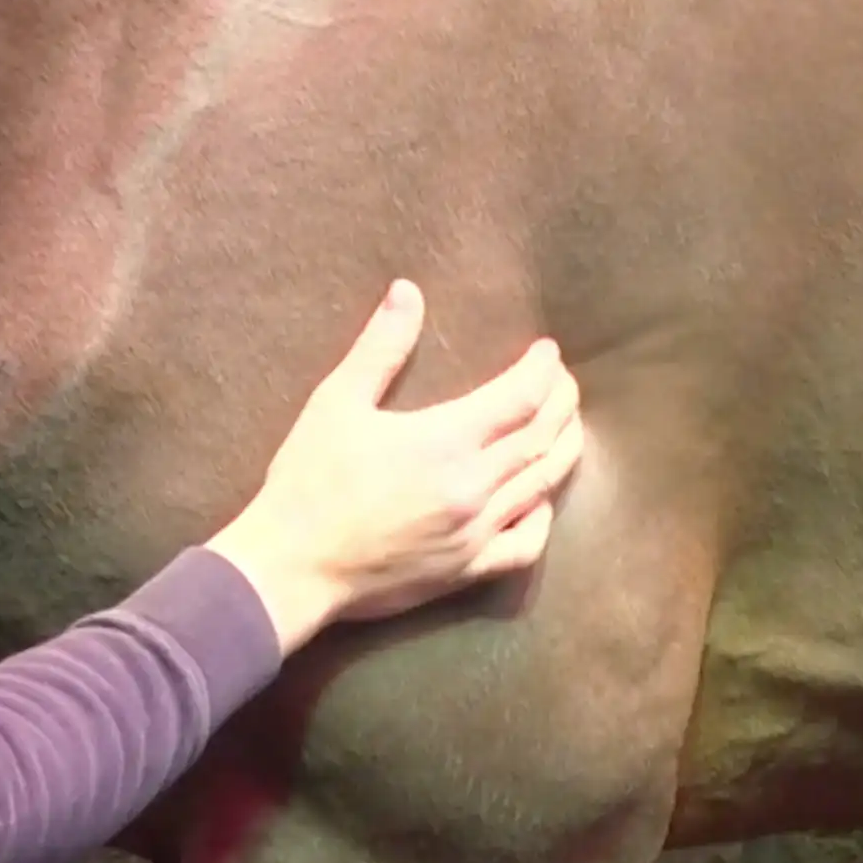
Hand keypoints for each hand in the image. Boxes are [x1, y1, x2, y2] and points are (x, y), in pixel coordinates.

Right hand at [204, 280, 585, 652]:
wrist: (293, 566)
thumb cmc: (309, 480)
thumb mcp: (337, 402)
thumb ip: (380, 347)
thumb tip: (408, 292)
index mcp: (446, 441)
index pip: (520, 397)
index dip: (542, 370)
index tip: (548, 351)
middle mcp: (473, 486)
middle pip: (541, 438)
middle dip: (560, 403)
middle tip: (564, 380)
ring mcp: (475, 533)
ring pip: (541, 486)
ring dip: (563, 449)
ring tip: (569, 425)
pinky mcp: (466, 570)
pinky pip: (525, 545)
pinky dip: (542, 516)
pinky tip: (540, 499)